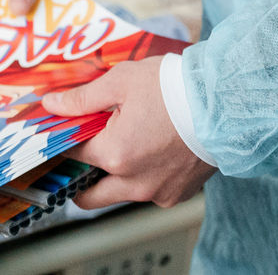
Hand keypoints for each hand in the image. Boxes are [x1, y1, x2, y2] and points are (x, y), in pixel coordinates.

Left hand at [46, 57, 214, 208]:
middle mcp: (134, 183)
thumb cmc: (175, 88)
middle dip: (79, 178)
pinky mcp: (178, 195)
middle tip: (82, 155)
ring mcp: (158, 193)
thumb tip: (52, 105)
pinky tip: (151, 150)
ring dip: (114, 177)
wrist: (225, 103)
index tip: (63, 135)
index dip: (64, 141)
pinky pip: (149, 192)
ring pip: (120, 195)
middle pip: (89, 195)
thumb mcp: (121, 82)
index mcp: (115, 155)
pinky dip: (143, 177)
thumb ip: (82, 98)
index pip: (73, 155)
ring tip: (124, 143)